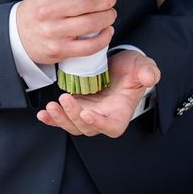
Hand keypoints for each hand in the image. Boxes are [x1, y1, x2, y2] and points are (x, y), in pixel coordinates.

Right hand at [16, 0, 119, 64]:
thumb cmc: (40, 8)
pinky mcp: (59, 50)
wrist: (19, 35)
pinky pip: (89, 46)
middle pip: (85, 1)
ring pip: (90, 23)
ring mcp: (52, 32)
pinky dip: (104, 38)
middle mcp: (46, 10)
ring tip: (109, 14)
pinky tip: (107, 31)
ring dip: (108, 17)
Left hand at [36, 50, 160, 137]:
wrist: (118, 65)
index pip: (112, 126)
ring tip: (51, 106)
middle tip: (64, 99)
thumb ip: (148, 72)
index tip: (88, 114)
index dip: (100, 124)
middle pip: (87, 127)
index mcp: (120, 111)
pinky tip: (43, 115)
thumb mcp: (143, 66)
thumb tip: (149, 77)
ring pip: (73, 125)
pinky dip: (52, 119)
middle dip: (73, 116)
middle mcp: (103, 116)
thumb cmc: (133, 69)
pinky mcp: (76, 107)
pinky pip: (63, 118)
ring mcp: (88, 113)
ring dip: (60, 119)